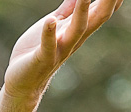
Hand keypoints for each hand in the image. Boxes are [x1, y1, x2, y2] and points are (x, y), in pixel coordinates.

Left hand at [4, 0, 123, 100]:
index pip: (103, 10)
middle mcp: (75, 39)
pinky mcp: (43, 59)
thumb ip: (69, 9)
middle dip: (108, 1)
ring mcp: (60, 50)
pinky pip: (48, 47)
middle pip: (98, 18)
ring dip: (82, 12)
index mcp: (79, 29)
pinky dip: (49, 34)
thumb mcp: (56, 24)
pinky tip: (50, 20)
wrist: (22, 83)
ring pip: (77, 30)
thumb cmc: (38, 50)